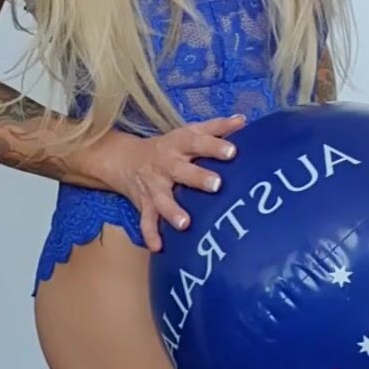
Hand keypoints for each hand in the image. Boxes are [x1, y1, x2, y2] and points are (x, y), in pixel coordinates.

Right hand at [108, 113, 247, 253]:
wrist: (125, 160)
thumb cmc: (169, 147)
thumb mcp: (189, 132)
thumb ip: (216, 128)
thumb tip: (243, 120)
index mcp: (178, 145)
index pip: (197, 143)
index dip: (214, 146)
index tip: (232, 152)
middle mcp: (165, 165)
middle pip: (180, 170)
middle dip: (197, 178)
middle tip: (216, 185)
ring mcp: (154, 186)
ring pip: (162, 199)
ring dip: (172, 211)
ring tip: (185, 223)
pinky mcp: (145, 204)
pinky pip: (146, 221)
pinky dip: (150, 234)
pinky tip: (158, 247)